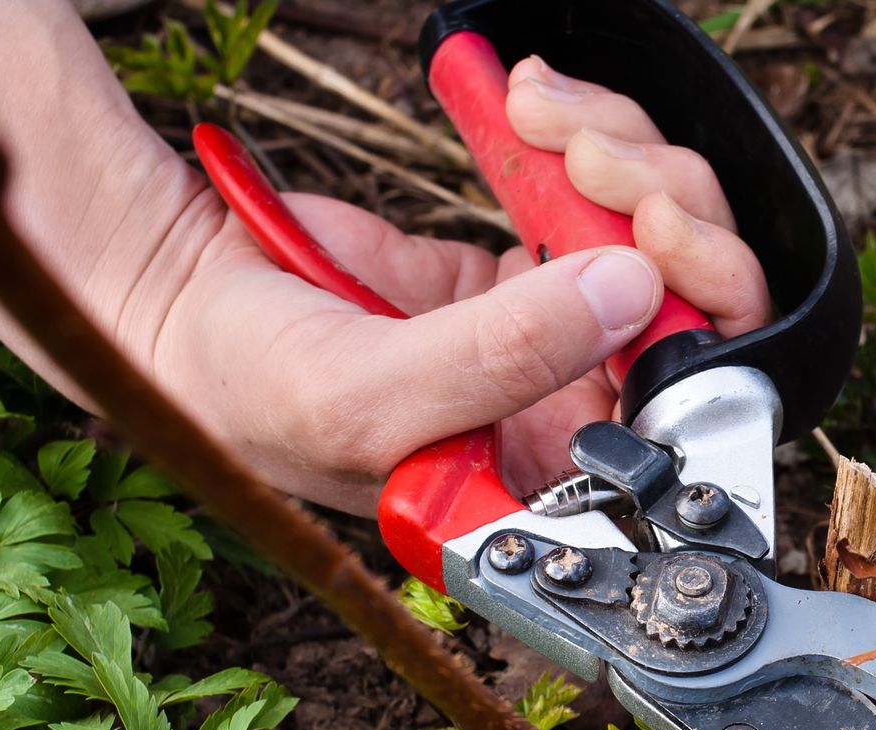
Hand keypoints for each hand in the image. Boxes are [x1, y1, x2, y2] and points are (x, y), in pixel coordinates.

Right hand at [145, 57, 767, 514]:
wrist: (174, 298)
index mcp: (552, 476)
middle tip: (595, 156)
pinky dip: (579, 140)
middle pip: (689, 308)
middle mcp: (567, 409)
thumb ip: (505, 356)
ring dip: (620, 158)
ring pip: (652, 240)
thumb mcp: (371, 397)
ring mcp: (551, 330)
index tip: (658, 237)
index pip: (685, 412)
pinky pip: (591, 195)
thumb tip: (630, 290)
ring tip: (542, 116)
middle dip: (665, 212)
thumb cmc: (252, 391)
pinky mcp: (521, 266)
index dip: (702, 321)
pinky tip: (532, 107)